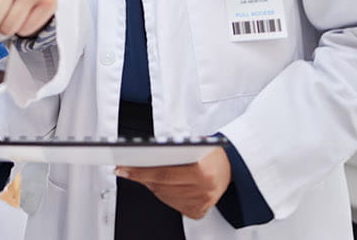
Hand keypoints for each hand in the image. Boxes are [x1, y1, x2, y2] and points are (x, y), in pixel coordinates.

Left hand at [115, 148, 231, 219]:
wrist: (233, 165)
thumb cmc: (210, 152)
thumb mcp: (193, 145)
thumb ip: (171, 151)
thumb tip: (141, 155)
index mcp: (203, 171)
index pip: (162, 173)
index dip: (140, 171)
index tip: (122, 168)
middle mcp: (203, 190)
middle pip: (160, 185)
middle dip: (140, 176)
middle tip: (125, 169)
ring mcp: (201, 202)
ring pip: (163, 195)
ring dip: (151, 184)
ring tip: (145, 173)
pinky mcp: (198, 211)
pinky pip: (172, 204)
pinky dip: (164, 193)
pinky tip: (162, 184)